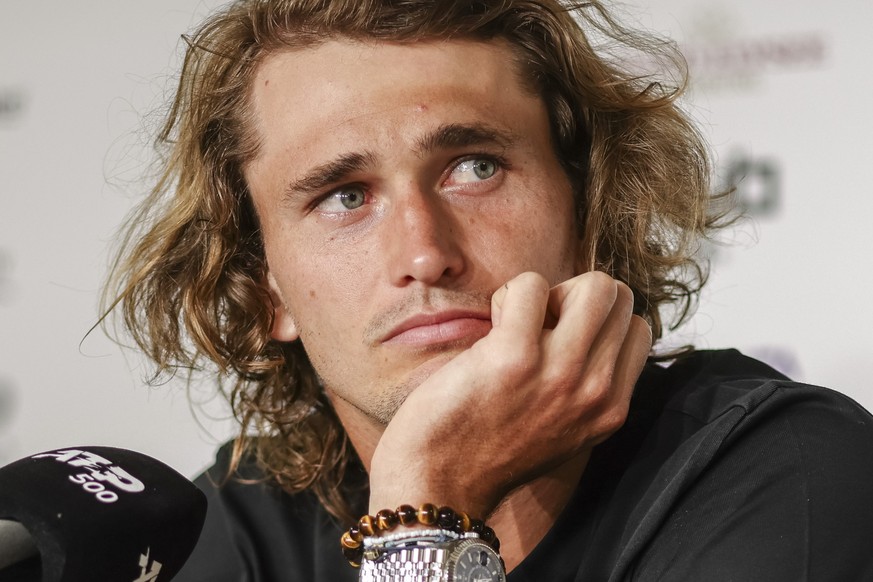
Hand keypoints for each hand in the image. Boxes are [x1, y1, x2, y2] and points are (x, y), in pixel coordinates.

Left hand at [367, 271, 651, 516]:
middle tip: (537, 327)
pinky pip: (531, 285)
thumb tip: (588, 332)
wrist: (439, 484)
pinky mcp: (515, 356)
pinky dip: (508, 295)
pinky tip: (490, 327)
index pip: (638, 329)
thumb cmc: (488, 451)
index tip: (559, 340)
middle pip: (619, 299)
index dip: (596, 320)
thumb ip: (585, 390)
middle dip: (576, 297)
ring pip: (594, 285)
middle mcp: (596, 391)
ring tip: (518, 324)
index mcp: (610, 410)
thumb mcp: (562, 431)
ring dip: (549, 293)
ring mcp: (560, 373)